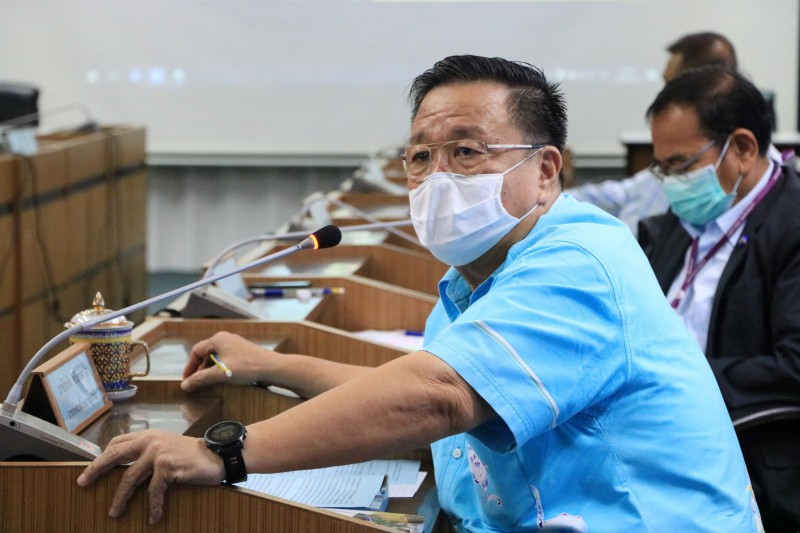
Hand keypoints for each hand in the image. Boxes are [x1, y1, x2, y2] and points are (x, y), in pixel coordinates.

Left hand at [76, 430, 224, 523]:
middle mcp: (150, 441)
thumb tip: (129, 468)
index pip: (118, 442)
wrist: (217, 454)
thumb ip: (150, 452)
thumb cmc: (193, 454)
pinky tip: (154, 517)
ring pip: (129, 478)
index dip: (102, 455)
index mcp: (148, 435)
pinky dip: (153, 506)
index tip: (91, 468)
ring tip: (115, 512)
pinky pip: (153, 491)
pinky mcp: (167, 467)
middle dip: (96, 469)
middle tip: (83, 482)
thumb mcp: (168, 446)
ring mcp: (158, 453)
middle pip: (114, 455)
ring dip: (120, 498)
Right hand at [182, 331, 275, 391]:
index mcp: (218, 339)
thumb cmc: (247, 367)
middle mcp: (225, 338)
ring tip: (207, 381)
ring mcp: (235, 343)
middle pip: (205, 352)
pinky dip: (219, 367)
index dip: (189, 366)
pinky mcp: (242, 350)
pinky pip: (225, 357)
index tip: (186, 380)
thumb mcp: (221, 374)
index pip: (196, 351)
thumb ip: (201, 379)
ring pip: (215, 356)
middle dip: (199, 368)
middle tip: (195, 382)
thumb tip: (185, 385)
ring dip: (209, 368)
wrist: (272, 367)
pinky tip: (221, 377)